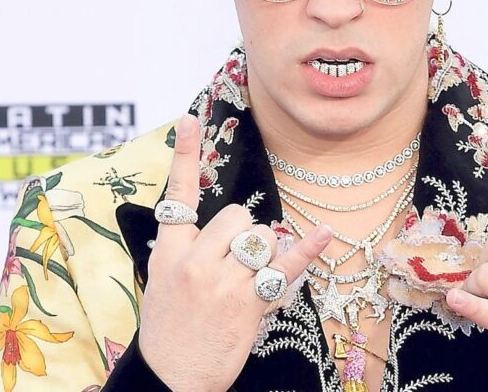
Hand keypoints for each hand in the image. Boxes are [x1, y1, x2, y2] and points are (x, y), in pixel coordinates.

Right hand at [138, 114, 332, 391]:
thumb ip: (190, 250)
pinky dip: (308, 249)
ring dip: (263, 255)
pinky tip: (324, 233)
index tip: (190, 120)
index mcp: (168, 251)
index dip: (185, 154)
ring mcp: (222, 281)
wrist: (172, 378)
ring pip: (262, 239)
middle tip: (234, 266)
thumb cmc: (170, 329)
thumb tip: (231, 228)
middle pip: (238, 216)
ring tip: (245, 284)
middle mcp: (194, 260)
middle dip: (245, 233)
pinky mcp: (249, 302)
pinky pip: (285, 267)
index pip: (177, 193)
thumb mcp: (163, 282)